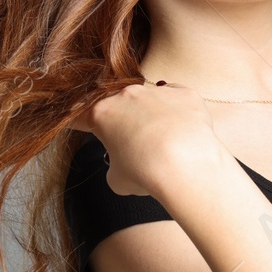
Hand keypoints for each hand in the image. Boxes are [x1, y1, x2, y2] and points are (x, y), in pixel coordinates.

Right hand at [69, 79, 221, 197]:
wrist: (188, 167)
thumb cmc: (148, 174)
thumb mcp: (117, 180)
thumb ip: (114, 164)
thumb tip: (124, 164)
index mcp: (102, 114)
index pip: (83, 115)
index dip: (83, 125)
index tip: (89, 130)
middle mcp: (127, 96)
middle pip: (119, 106)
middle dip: (124, 123)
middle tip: (135, 146)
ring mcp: (156, 91)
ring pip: (150, 101)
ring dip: (152, 117)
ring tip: (165, 143)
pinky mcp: (185, 93)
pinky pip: (177, 99)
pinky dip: (178, 114)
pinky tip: (183, 132)